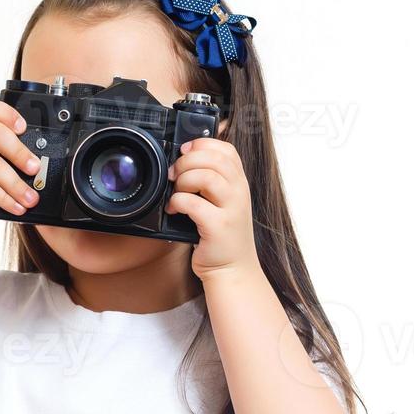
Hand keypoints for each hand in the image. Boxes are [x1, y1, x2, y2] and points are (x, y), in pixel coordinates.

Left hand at [166, 137, 259, 278]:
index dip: (202, 145)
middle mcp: (239, 192)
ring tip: (176, 192)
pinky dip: (177, 202)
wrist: (233, 269)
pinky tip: (174, 210)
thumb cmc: (221, 235)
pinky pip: (193, 203)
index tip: (185, 153)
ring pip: (206, 176)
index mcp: (239, 182)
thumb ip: (211, 181)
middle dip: (186, 162)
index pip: (226, 149)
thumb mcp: (223, 203)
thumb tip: (182, 160)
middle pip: (214, 158)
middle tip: (174, 175)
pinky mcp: (218, 227)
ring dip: (183, 181)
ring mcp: (232, 209)